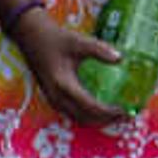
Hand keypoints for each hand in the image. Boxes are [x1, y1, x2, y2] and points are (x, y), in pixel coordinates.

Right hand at [7, 4, 131, 127]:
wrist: (30, 37)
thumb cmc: (55, 39)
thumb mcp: (79, 42)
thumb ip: (100, 50)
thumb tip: (120, 59)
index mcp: (64, 84)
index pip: (90, 106)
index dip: (109, 112)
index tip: (126, 110)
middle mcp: (57, 97)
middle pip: (85, 118)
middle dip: (107, 120)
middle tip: (127, 117)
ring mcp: (53, 99)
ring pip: (78, 118)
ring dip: (98, 120)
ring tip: (117, 116)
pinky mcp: (52, 97)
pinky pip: (72, 114)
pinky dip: (88, 116)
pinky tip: (101, 110)